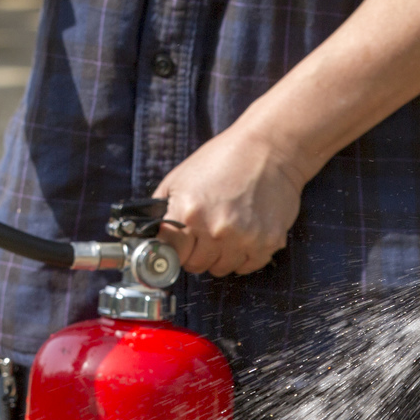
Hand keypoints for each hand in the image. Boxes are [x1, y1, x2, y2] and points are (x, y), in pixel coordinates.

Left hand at [153, 125, 308, 276]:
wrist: (269, 149)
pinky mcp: (268, 243)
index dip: (173, 249)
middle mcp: (216, 230)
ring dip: (220, 255)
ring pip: (221, 269)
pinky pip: (247, 267)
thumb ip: (162, 210)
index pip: (169, 254)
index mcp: (189, 212)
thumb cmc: (224, 159)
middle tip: (204, 233)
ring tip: (226, 231)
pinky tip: (244, 234)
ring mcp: (244, 239)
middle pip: (195, 265)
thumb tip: (151, 236)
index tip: (178, 246)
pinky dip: (244, 256)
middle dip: (196, 252)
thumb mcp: (179, 178)